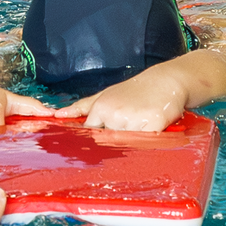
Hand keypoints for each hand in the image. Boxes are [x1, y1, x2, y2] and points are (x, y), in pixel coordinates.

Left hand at [61, 64, 190, 134]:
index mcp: (101, 108)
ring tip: (141, 126)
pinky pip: (147, 144)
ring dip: (134, 141)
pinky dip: (149, 142)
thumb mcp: (105, 95)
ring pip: (128, 145)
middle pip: (109, 143)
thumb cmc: (134, 90)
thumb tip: (58, 116)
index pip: (90, 134)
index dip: (96, 139)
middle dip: (117, 141)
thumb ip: (81, 107)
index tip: (101, 139)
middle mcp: (115, 115)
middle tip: (128, 128)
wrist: (166, 81)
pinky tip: (152, 129)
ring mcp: (134, 121)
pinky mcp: (154, 126)